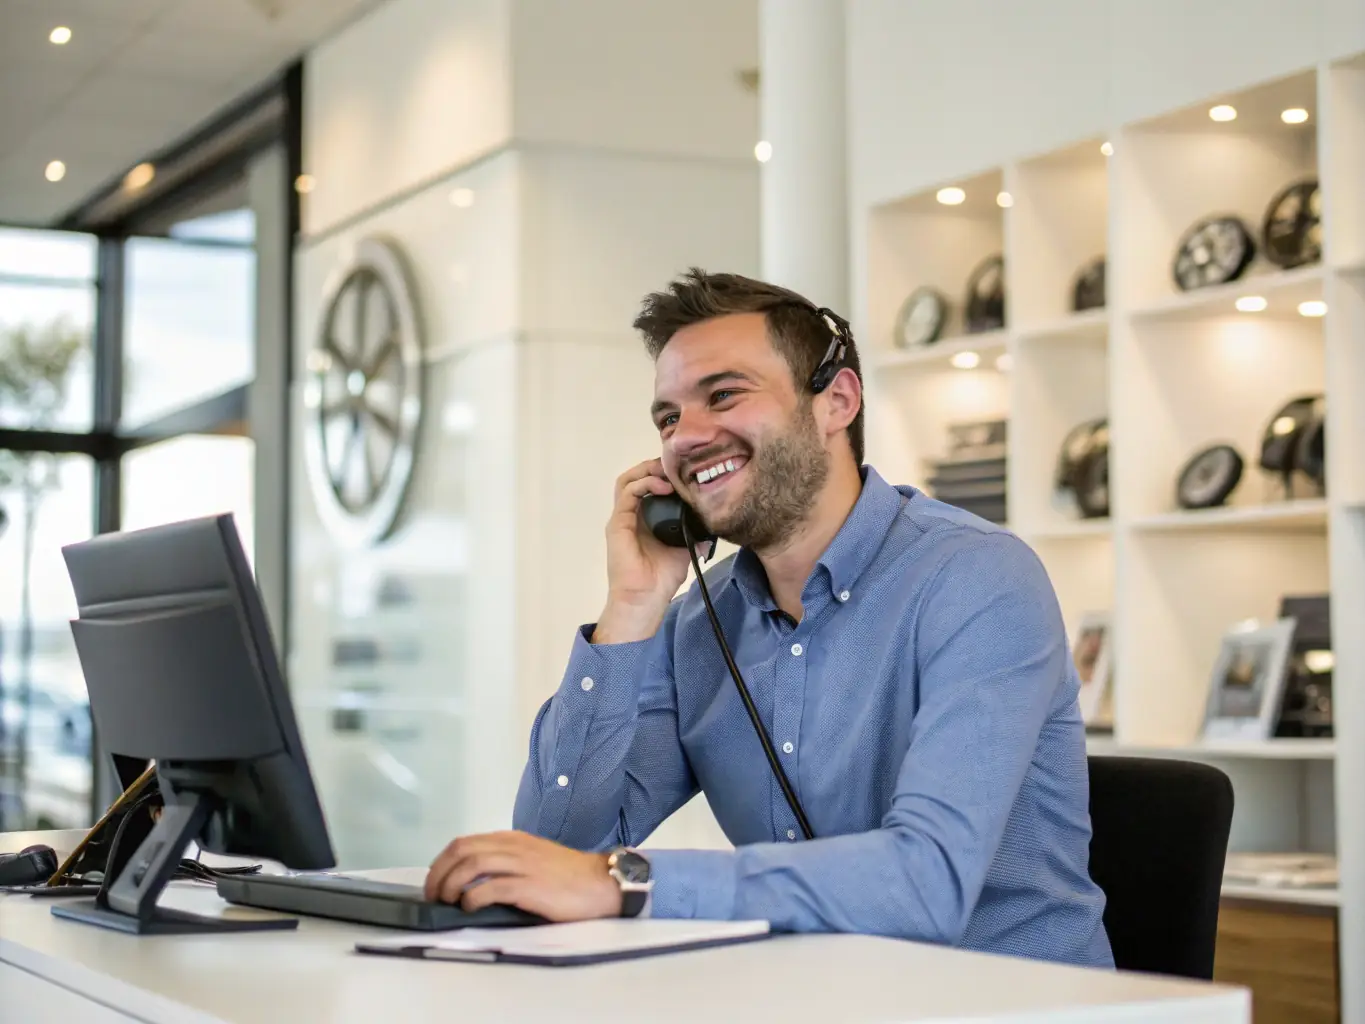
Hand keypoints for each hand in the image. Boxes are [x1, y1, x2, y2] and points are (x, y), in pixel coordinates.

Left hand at [424, 831, 621, 921]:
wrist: (600, 882)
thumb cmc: (568, 875)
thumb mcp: (533, 858)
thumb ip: (507, 861)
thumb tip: (474, 880)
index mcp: (512, 839)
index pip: (464, 842)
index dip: (441, 862)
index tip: (435, 882)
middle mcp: (513, 847)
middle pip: (461, 850)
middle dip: (439, 873)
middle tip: (433, 895)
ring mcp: (521, 865)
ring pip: (471, 866)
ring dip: (450, 885)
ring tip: (447, 903)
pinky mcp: (529, 886)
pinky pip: (490, 888)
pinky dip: (472, 898)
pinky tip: (470, 908)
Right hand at [593, 459, 697, 643]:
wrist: (645, 599)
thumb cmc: (661, 578)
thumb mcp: (684, 548)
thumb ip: (693, 532)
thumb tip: (712, 523)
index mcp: (644, 518)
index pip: (648, 485)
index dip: (663, 474)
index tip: (684, 471)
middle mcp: (631, 514)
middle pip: (636, 477)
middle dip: (655, 466)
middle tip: (677, 466)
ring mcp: (622, 518)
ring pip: (627, 480)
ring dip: (647, 471)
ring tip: (668, 472)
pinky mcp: (617, 523)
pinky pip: (627, 493)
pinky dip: (645, 484)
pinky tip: (663, 487)